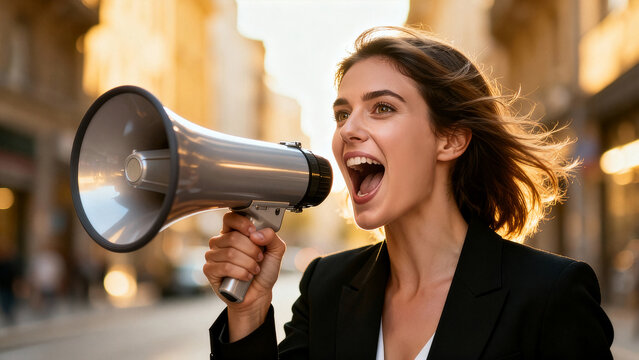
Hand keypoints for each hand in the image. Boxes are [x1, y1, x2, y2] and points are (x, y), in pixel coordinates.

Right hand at [203, 212, 285, 339]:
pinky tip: (246, 276)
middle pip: (232, 237)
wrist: (259, 294)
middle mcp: (221, 241)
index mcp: (235, 232)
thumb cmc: (264, 271)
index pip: (230, 218)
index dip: (242, 224)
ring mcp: (213, 255)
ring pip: (230, 253)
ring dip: (248, 263)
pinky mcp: (209, 270)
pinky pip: (224, 267)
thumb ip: (272, 237)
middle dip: (251, 250)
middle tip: (259, 258)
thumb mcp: (275, 251)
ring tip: (254, 269)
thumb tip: (257, 233)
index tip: (253, 233)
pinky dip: (240, 272)